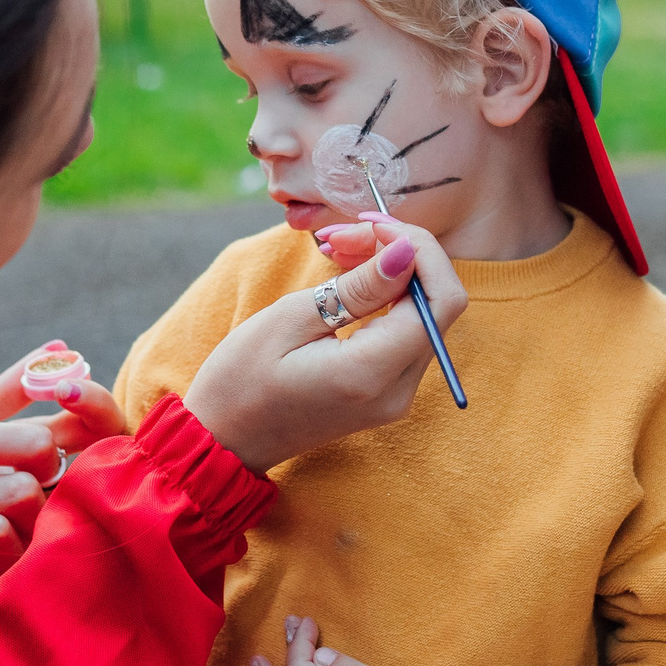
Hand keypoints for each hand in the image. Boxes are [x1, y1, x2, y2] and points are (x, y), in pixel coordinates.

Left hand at [0, 341, 127, 614]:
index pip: (102, 427)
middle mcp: (48, 492)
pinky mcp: (13, 569)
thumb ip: (9, 387)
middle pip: (50, 452)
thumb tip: (61, 347)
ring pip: (22, 492)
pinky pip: (3, 532)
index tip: (59, 388)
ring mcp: (33, 533)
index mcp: (41, 452)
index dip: (93, 403)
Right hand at [184, 223, 465, 475]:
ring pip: (422, 313)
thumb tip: (407, 252)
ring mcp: (396, 396)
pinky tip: (346, 278)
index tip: (373, 225)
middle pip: (435, 303)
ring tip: (336, 249)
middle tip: (342, 235)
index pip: (441, 299)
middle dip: (400, 254)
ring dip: (390, 272)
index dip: (419, 250)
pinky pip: (404, 332)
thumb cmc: (241, 381)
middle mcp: (399, 390)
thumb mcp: (291, 319)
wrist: (224, 440)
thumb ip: (358, 288)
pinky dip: (385, 297)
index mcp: (374, 373)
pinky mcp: (386, 393)